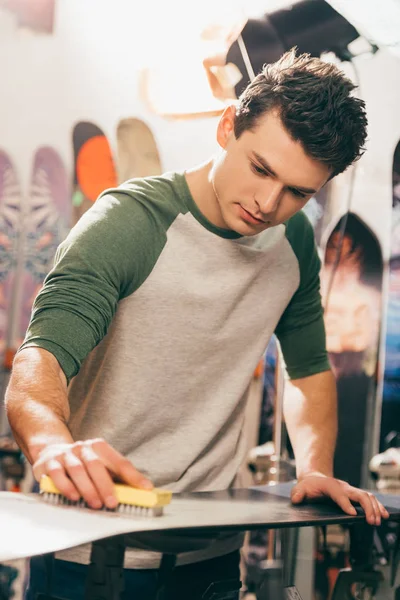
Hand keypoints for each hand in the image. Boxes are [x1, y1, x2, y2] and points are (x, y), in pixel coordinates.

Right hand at [33, 438, 152, 509]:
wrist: (51, 452)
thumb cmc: (82, 463)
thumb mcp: (99, 464)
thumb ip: (115, 477)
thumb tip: (139, 492)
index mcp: (100, 447)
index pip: (119, 461)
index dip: (133, 475)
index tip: (146, 488)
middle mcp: (83, 448)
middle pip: (97, 465)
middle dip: (106, 485)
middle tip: (113, 502)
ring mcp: (66, 455)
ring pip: (78, 470)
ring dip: (88, 489)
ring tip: (95, 504)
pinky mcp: (50, 463)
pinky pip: (58, 475)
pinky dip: (66, 487)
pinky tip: (74, 497)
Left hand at [291, 473, 389, 525]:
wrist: (315, 479)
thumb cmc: (308, 486)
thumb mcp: (299, 489)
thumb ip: (297, 494)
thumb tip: (295, 500)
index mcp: (330, 486)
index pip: (339, 494)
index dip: (345, 504)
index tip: (352, 515)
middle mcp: (343, 487)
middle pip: (359, 494)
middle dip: (367, 508)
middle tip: (371, 522)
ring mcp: (350, 490)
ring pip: (367, 496)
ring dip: (375, 508)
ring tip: (378, 521)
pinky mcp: (355, 495)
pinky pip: (369, 499)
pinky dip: (378, 506)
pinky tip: (384, 515)